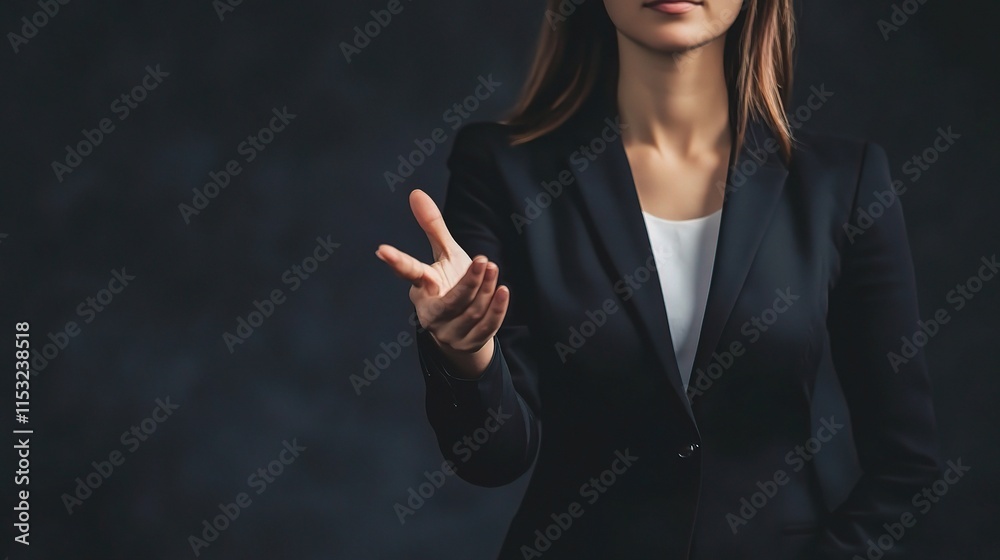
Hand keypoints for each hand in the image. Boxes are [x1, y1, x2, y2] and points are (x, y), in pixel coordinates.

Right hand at [375, 189, 508, 377]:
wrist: (462, 326)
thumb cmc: (451, 284)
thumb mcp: (444, 254)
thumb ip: (433, 227)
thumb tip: (416, 192)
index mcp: (422, 289)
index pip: (409, 273)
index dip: (396, 261)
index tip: (381, 249)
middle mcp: (432, 314)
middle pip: (450, 302)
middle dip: (468, 282)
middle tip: (482, 260)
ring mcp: (451, 331)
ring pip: (471, 312)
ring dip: (485, 290)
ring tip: (492, 268)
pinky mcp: (471, 341)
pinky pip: (486, 326)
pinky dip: (496, 309)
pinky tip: (502, 290)